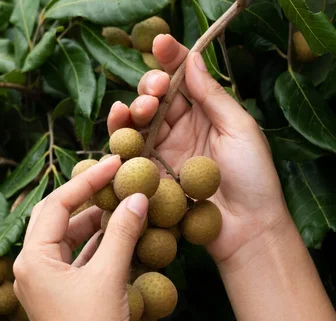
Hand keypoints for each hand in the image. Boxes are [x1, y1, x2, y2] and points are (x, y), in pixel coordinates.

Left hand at [13, 156, 148, 320]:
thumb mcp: (110, 277)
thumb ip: (121, 233)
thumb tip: (136, 197)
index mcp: (32, 258)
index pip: (56, 203)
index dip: (86, 180)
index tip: (113, 162)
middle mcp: (30, 266)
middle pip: (56, 217)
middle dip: (86, 197)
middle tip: (114, 178)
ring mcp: (42, 281)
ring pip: (65, 237)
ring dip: (92, 221)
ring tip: (121, 202)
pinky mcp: (57, 293)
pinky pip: (73, 258)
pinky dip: (93, 244)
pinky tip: (116, 232)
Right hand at [108, 34, 290, 264]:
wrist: (245, 227)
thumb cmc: (252, 177)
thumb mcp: (239, 128)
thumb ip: (212, 95)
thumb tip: (193, 59)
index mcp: (204, 114)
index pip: (182, 79)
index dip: (170, 59)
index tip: (161, 43)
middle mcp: (179, 129)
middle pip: (154, 98)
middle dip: (150, 86)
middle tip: (157, 89)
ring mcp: (161, 151)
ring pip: (136, 121)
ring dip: (133, 107)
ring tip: (140, 107)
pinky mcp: (147, 173)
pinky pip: (127, 149)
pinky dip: (118, 132)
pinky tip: (118, 119)